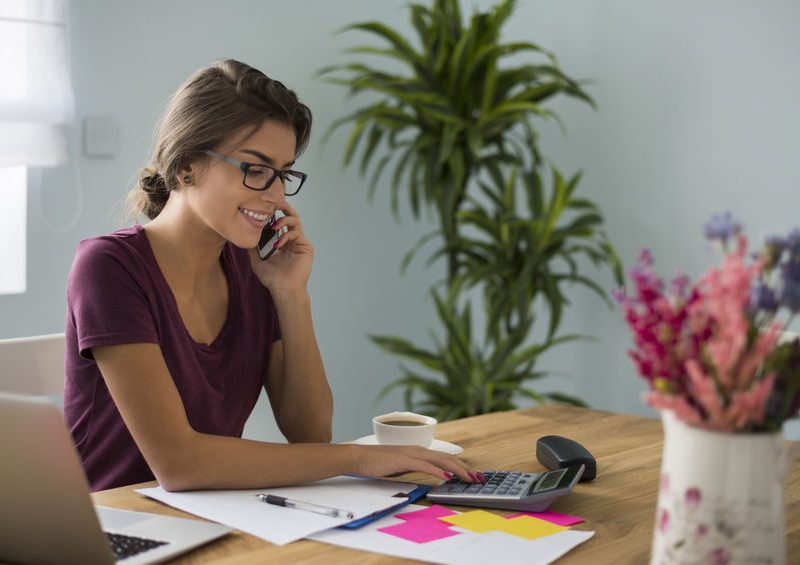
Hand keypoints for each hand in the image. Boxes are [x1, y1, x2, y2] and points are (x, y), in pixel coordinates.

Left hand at [248, 202, 312, 293]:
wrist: (283, 290)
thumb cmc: (272, 278)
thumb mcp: (257, 259)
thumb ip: (252, 246)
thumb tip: (243, 233)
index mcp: (281, 240)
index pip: (278, 221)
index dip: (272, 212)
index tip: (262, 206)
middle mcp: (291, 239)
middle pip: (290, 216)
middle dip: (282, 206)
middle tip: (273, 202)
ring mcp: (299, 242)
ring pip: (295, 221)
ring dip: (283, 220)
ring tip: (273, 226)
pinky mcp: (306, 247)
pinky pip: (297, 233)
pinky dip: (286, 235)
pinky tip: (278, 244)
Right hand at [351, 445, 480, 482]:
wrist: (360, 458)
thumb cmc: (378, 463)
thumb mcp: (402, 466)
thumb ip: (417, 468)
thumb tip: (431, 475)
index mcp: (419, 452)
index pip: (445, 458)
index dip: (461, 466)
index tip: (473, 474)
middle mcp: (419, 450)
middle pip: (448, 458)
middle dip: (466, 468)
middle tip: (480, 478)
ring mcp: (412, 454)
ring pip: (441, 460)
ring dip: (458, 469)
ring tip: (470, 478)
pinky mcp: (404, 460)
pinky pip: (425, 466)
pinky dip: (438, 470)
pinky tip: (447, 476)